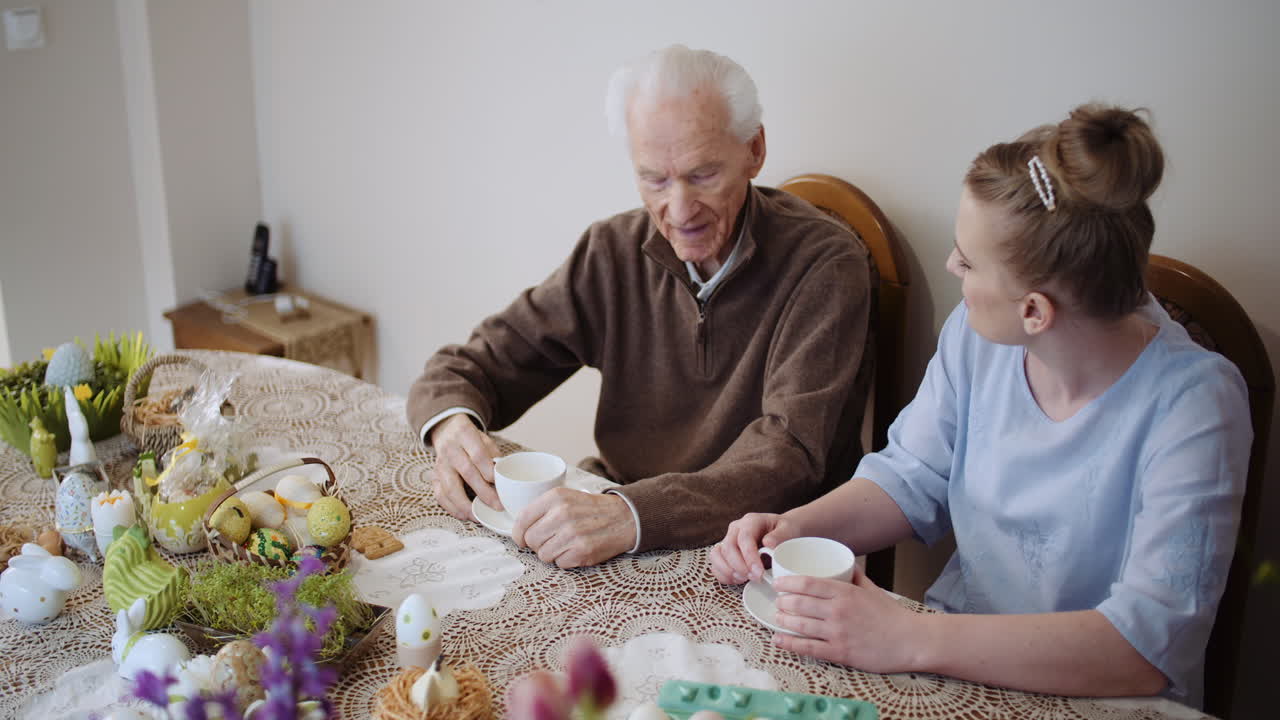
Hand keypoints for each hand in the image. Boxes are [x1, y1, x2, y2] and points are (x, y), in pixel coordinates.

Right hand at [429, 413, 500, 519]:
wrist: (447, 431)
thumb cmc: (470, 439)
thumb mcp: (484, 439)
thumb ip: (493, 456)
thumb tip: (503, 478)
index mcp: (465, 435)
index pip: (477, 454)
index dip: (488, 471)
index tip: (500, 485)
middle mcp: (450, 450)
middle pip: (466, 472)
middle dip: (483, 492)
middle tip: (497, 505)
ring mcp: (440, 464)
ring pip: (450, 488)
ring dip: (465, 505)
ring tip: (479, 516)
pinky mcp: (434, 477)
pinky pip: (440, 495)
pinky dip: (451, 508)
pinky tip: (464, 515)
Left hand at [511, 489, 636, 567]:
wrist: (623, 517)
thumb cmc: (591, 510)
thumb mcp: (566, 497)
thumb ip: (542, 509)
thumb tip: (519, 530)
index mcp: (555, 497)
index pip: (522, 519)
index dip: (518, 533)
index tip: (521, 539)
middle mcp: (562, 514)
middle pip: (531, 540)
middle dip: (537, 544)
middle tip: (550, 540)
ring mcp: (572, 534)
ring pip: (543, 555)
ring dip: (552, 553)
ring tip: (566, 544)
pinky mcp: (582, 551)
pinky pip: (560, 564)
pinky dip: (566, 560)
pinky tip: (576, 550)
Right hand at [709, 512, 802, 584]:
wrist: (781, 532)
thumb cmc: (784, 530)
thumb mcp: (788, 529)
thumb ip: (780, 536)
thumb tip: (768, 544)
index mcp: (751, 521)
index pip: (745, 538)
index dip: (749, 557)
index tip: (759, 572)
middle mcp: (736, 529)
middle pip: (728, 548)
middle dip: (739, 567)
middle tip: (755, 578)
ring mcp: (728, 540)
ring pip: (716, 555)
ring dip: (728, 571)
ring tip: (744, 579)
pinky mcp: (725, 552)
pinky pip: (715, 564)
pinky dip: (723, 575)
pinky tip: (737, 580)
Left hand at [771, 567, 917, 673]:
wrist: (910, 641)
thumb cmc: (892, 615)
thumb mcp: (872, 589)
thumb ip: (855, 576)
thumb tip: (844, 564)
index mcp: (845, 593)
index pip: (808, 583)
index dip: (788, 582)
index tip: (778, 583)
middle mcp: (838, 611)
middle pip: (799, 603)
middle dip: (783, 602)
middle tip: (778, 602)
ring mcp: (837, 633)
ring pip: (800, 625)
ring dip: (783, 621)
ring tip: (777, 618)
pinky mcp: (840, 653)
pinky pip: (808, 648)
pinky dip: (789, 644)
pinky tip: (778, 640)